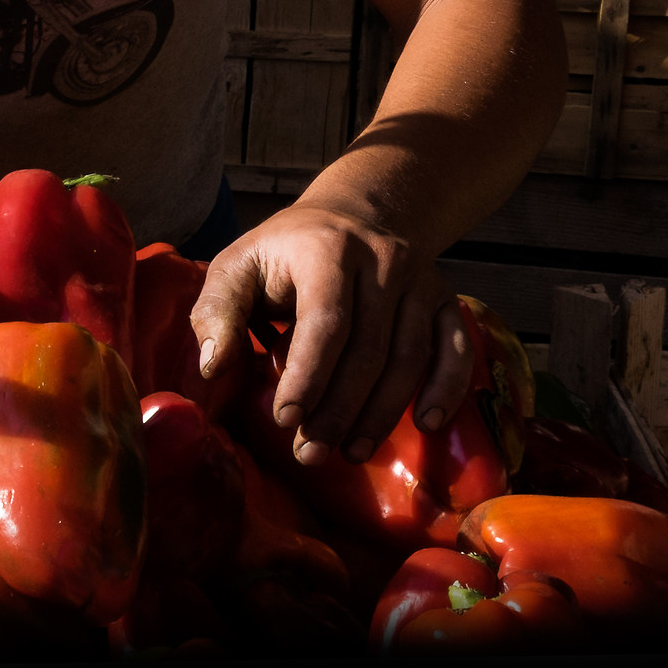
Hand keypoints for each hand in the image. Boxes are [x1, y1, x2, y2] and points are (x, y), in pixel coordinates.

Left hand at [189, 200, 473, 464]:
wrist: (354, 215)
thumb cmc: (285, 252)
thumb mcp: (238, 266)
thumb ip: (217, 312)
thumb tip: (211, 368)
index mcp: (327, 249)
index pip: (324, 322)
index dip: (306, 375)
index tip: (285, 419)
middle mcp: (383, 261)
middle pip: (368, 349)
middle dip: (338, 409)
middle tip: (309, 452)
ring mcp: (421, 281)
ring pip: (409, 358)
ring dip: (380, 413)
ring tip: (350, 452)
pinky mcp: (445, 300)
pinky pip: (456, 350)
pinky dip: (445, 390)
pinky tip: (423, 425)